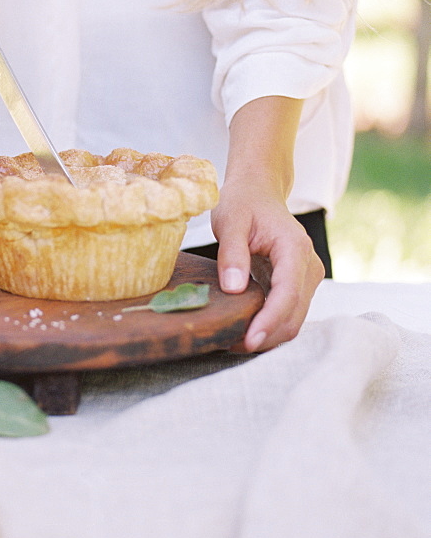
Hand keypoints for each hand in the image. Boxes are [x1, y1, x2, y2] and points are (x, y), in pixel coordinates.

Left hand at [211, 180, 324, 351]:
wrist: (259, 192)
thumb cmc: (244, 202)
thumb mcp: (230, 221)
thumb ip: (232, 254)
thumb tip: (233, 289)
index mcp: (294, 248)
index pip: (287, 294)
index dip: (269, 321)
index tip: (247, 340)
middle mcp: (309, 266)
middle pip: (294, 315)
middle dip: (265, 336)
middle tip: (228, 345)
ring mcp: (308, 277)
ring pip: (294, 319)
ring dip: (267, 335)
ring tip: (231, 340)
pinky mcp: (300, 285)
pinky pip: (288, 313)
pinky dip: (268, 326)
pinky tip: (243, 330)